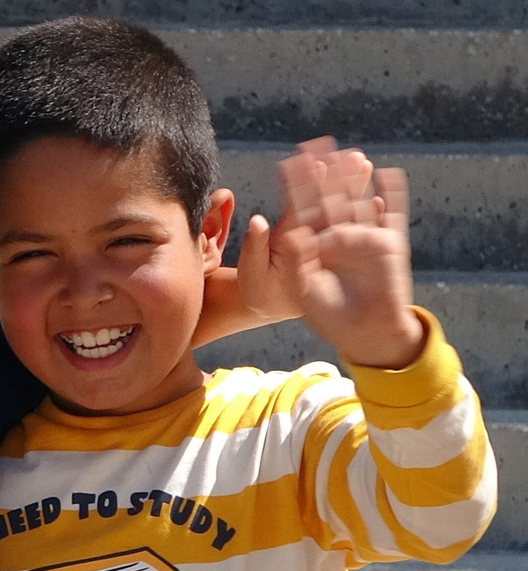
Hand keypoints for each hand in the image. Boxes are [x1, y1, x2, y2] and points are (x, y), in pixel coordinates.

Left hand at [286, 164, 423, 368]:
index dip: (299, 185)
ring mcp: (362, 238)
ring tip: (356, 157)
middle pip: (331, 198)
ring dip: (358, 180)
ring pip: (360, 202)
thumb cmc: (320, 314)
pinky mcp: (388, 246)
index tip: (294, 161)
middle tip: (326, 146)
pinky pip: (392, 217)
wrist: (358, 333)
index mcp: (308, 241)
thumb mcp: (286, 285)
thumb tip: (270, 226)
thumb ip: (277, 256)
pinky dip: (392, 197)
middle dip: (330, 174)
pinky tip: (390, 177)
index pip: (302, 207)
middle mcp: (335, 235)